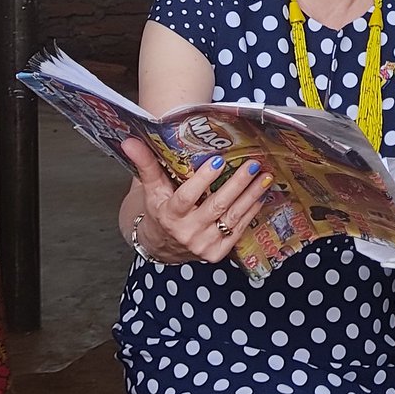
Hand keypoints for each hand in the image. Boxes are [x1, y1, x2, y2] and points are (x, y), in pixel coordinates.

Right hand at [122, 138, 271, 263]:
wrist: (163, 247)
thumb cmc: (160, 210)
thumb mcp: (151, 189)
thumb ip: (146, 164)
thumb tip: (129, 140)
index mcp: (169, 215)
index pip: (186, 197)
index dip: (203, 180)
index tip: (219, 161)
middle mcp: (186, 232)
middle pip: (216, 206)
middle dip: (237, 184)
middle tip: (252, 164)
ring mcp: (203, 244)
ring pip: (232, 217)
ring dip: (251, 195)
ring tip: (265, 176)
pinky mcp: (217, 253)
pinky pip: (238, 230)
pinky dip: (252, 211)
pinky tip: (261, 194)